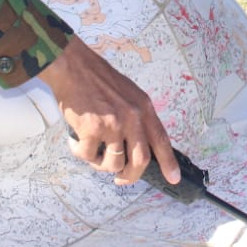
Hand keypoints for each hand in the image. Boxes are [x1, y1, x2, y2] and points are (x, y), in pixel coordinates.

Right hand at [38, 37, 179, 186]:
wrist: (73, 66)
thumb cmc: (96, 78)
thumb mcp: (127, 92)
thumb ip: (135, 116)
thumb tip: (134, 145)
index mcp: (143, 107)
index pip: (160, 139)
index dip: (168, 162)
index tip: (173, 178)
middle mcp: (132, 117)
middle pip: (140, 160)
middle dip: (130, 176)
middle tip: (120, 179)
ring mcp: (113, 125)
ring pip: (114, 164)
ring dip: (101, 165)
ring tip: (92, 153)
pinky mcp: (92, 130)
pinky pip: (89, 156)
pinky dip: (80, 154)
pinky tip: (75, 143)